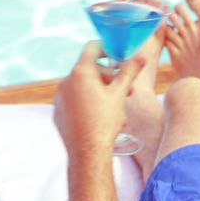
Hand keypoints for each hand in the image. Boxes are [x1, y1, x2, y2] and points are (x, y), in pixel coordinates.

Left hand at [54, 41, 143, 159]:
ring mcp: (59, 97)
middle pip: (88, 69)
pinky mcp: (57, 111)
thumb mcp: (120, 94)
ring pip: (81, 85)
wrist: (88, 152)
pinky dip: (85, 101)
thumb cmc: (105, 122)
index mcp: (80, 72)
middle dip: (107, 76)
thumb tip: (141, 57)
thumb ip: (129, 72)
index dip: (107, 48)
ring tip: (114, 104)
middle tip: (124, 88)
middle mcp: (66, 81)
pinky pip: (73, 99)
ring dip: (98, 89)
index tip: (118, 56)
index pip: (92, 48)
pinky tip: (98, 115)